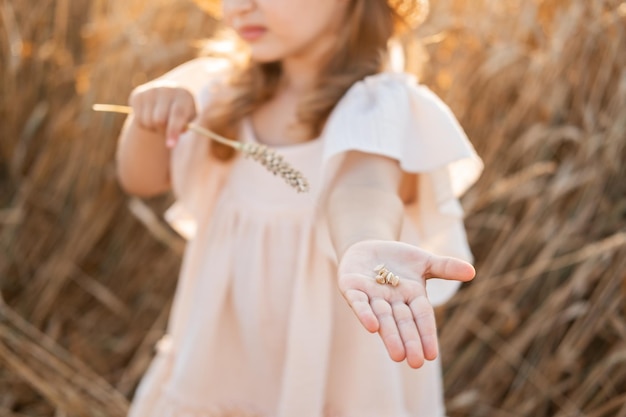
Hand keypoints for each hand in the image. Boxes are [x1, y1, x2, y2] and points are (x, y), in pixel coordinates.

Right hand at [129, 82, 195, 147]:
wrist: (168, 95)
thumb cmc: (183, 112)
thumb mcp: (189, 119)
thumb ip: (184, 127)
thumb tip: (172, 139)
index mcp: (183, 95)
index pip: (177, 114)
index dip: (173, 131)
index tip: (170, 146)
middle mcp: (166, 90)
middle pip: (159, 120)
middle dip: (163, 130)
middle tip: (167, 129)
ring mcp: (150, 91)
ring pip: (147, 121)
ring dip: (154, 128)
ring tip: (160, 121)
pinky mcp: (138, 95)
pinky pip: (138, 120)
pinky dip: (145, 124)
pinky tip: (150, 116)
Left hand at [337, 240, 475, 368]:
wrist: (367, 247)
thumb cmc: (399, 259)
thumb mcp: (424, 261)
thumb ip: (445, 268)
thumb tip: (472, 272)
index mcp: (412, 297)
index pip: (421, 317)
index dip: (426, 334)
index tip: (432, 355)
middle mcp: (392, 301)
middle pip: (402, 323)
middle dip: (409, 342)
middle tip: (415, 363)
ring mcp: (371, 296)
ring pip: (382, 317)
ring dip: (389, 336)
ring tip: (397, 356)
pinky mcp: (352, 288)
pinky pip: (358, 302)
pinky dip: (364, 313)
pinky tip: (371, 326)